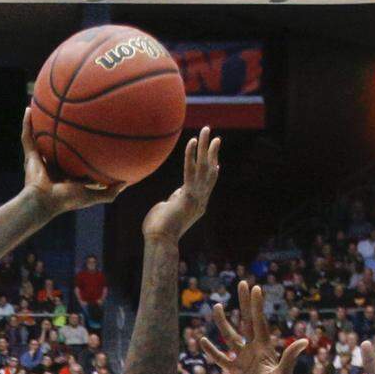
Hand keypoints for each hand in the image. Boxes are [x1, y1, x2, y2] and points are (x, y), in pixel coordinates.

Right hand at [21, 110, 125, 215]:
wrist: (44, 202)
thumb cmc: (67, 200)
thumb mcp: (93, 195)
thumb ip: (110, 192)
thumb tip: (128, 182)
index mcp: (66, 174)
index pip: (74, 157)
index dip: (80, 146)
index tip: (90, 131)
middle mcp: (53, 165)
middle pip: (57, 143)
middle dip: (60, 130)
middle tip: (68, 112)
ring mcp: (40, 160)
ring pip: (40, 137)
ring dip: (40, 122)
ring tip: (43, 104)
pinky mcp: (29, 157)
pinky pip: (27, 136)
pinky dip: (26, 123)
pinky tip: (28, 108)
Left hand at [143, 127, 220, 242]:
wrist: (160, 243)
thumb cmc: (157, 232)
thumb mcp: (166, 215)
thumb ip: (170, 205)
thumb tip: (168, 202)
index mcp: (196, 206)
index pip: (206, 186)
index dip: (212, 173)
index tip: (216, 162)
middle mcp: (200, 201)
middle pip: (210, 172)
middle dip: (212, 154)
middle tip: (216, 138)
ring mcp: (196, 198)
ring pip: (204, 167)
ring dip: (205, 147)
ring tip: (207, 130)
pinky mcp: (187, 196)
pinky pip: (189, 171)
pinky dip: (190, 156)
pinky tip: (192, 141)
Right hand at [201, 283, 304, 373]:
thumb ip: (289, 358)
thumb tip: (304, 342)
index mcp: (266, 350)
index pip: (259, 323)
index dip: (257, 305)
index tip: (254, 288)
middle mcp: (255, 352)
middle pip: (247, 322)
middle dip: (245, 303)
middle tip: (241, 283)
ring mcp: (244, 362)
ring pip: (232, 337)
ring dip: (225, 322)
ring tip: (218, 306)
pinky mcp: (235, 373)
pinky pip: (221, 359)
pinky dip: (213, 350)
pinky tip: (203, 340)